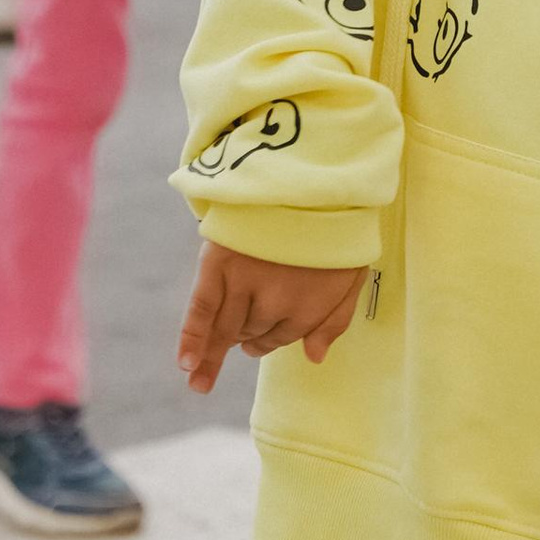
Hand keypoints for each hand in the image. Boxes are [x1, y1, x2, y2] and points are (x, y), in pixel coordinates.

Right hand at [177, 242, 368, 393]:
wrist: (308, 174)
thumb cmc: (334, 224)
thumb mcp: (353, 272)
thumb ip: (335, 319)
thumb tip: (313, 358)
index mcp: (312, 306)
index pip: (282, 338)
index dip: (270, 338)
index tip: (259, 339)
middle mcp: (278, 303)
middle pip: (253, 333)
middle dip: (248, 335)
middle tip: (241, 335)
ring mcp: (246, 284)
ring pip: (229, 327)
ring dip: (220, 342)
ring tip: (200, 365)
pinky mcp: (218, 265)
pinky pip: (201, 311)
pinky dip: (192, 338)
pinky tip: (186, 365)